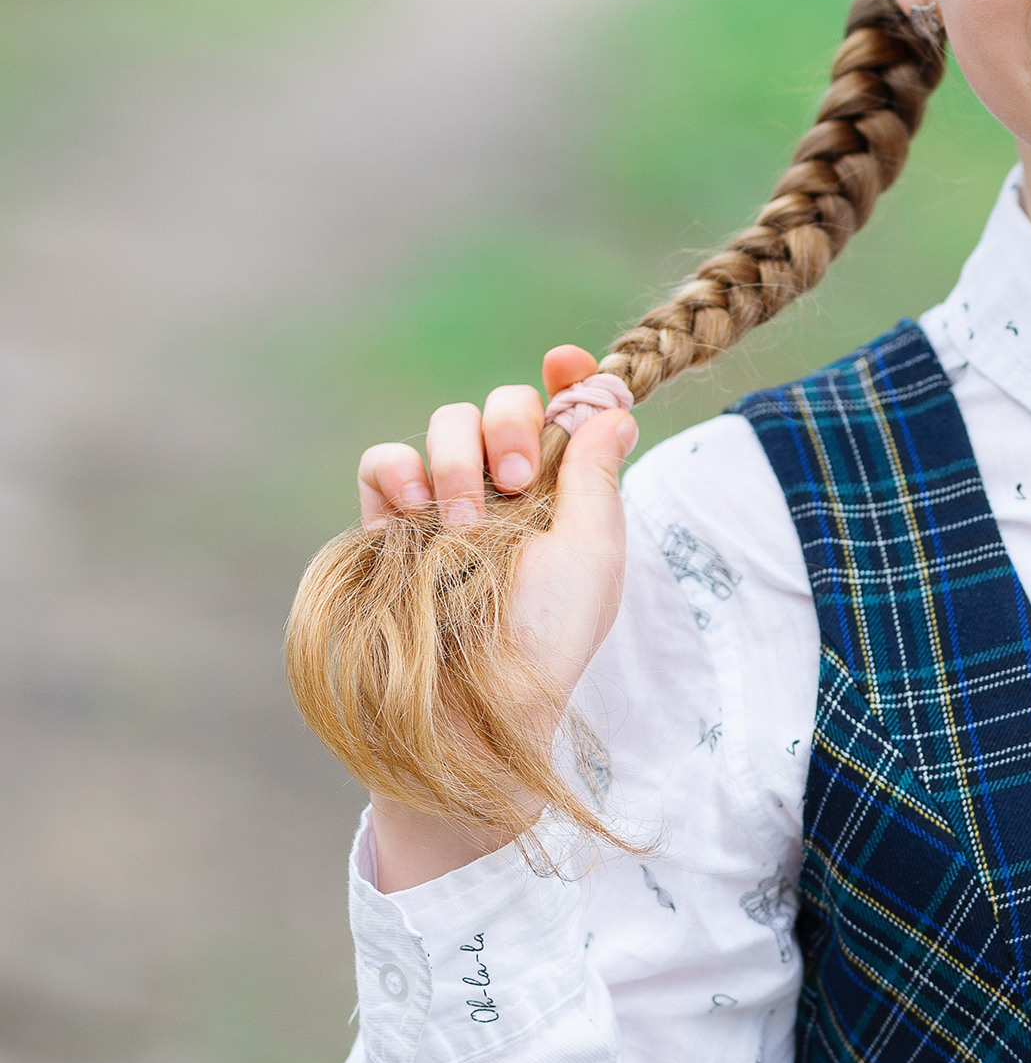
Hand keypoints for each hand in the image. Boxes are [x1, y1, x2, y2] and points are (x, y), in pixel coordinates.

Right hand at [356, 345, 633, 883]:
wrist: (474, 701)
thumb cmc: (547, 638)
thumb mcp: (594, 553)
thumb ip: (598, 475)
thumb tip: (616, 404)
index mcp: (562, 496)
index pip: (564, 415)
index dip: (568, 379)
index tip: (563, 362)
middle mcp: (505, 492)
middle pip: (502, 406)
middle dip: (511, 423)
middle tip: (519, 479)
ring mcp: (443, 504)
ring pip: (445, 424)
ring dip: (457, 457)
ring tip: (467, 523)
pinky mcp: (388, 526)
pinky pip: (383, 463)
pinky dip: (397, 470)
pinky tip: (416, 508)